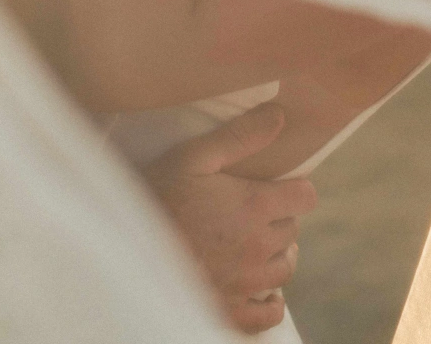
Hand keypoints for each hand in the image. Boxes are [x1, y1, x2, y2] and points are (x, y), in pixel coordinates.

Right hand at [143, 102, 316, 334]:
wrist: (125, 249)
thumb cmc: (159, 196)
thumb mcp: (195, 155)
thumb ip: (241, 135)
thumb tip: (278, 115)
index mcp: (255, 207)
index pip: (305, 197)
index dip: (295, 188)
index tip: (278, 185)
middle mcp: (258, 248)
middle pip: (292, 230)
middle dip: (279, 217)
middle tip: (254, 210)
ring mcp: (246, 284)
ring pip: (284, 269)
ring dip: (276, 254)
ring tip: (256, 242)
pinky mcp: (230, 312)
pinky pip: (267, 315)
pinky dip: (270, 303)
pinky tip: (261, 290)